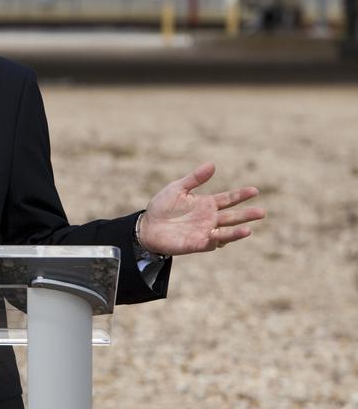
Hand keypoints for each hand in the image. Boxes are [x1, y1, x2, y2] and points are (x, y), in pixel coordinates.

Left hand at [138, 162, 264, 255]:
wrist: (146, 227)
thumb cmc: (161, 207)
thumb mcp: (177, 188)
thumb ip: (195, 178)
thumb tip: (212, 164)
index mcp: (207, 204)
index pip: (228, 199)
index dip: (241, 195)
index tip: (255, 191)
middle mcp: (209, 218)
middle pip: (232, 216)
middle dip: (247, 215)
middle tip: (262, 212)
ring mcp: (204, 232)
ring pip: (225, 232)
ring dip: (237, 232)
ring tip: (249, 230)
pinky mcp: (196, 244)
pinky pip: (210, 243)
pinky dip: (216, 240)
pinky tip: (220, 235)